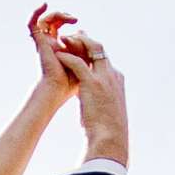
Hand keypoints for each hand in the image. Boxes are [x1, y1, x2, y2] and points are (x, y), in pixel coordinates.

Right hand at [29, 3, 78, 110]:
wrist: (58, 89)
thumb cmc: (71, 82)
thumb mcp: (83, 60)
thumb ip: (84, 46)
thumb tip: (83, 29)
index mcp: (59, 50)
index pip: (63, 31)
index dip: (71, 26)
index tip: (82, 30)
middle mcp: (50, 45)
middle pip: (54, 23)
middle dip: (65, 17)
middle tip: (75, 19)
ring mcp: (43, 43)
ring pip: (46, 20)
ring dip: (57, 14)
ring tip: (69, 18)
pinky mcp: (39, 41)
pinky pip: (33, 23)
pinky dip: (36, 12)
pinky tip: (44, 3)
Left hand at [54, 28, 128, 165]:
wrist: (111, 139)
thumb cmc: (108, 132)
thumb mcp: (108, 112)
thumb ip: (102, 103)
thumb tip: (93, 106)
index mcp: (117, 81)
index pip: (105, 60)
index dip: (93, 51)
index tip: (83, 47)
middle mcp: (113, 76)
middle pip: (100, 49)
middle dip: (86, 40)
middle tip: (74, 35)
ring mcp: (104, 78)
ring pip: (91, 49)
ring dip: (77, 42)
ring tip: (63, 40)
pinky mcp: (92, 84)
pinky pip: (78, 63)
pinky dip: (67, 57)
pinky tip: (57, 55)